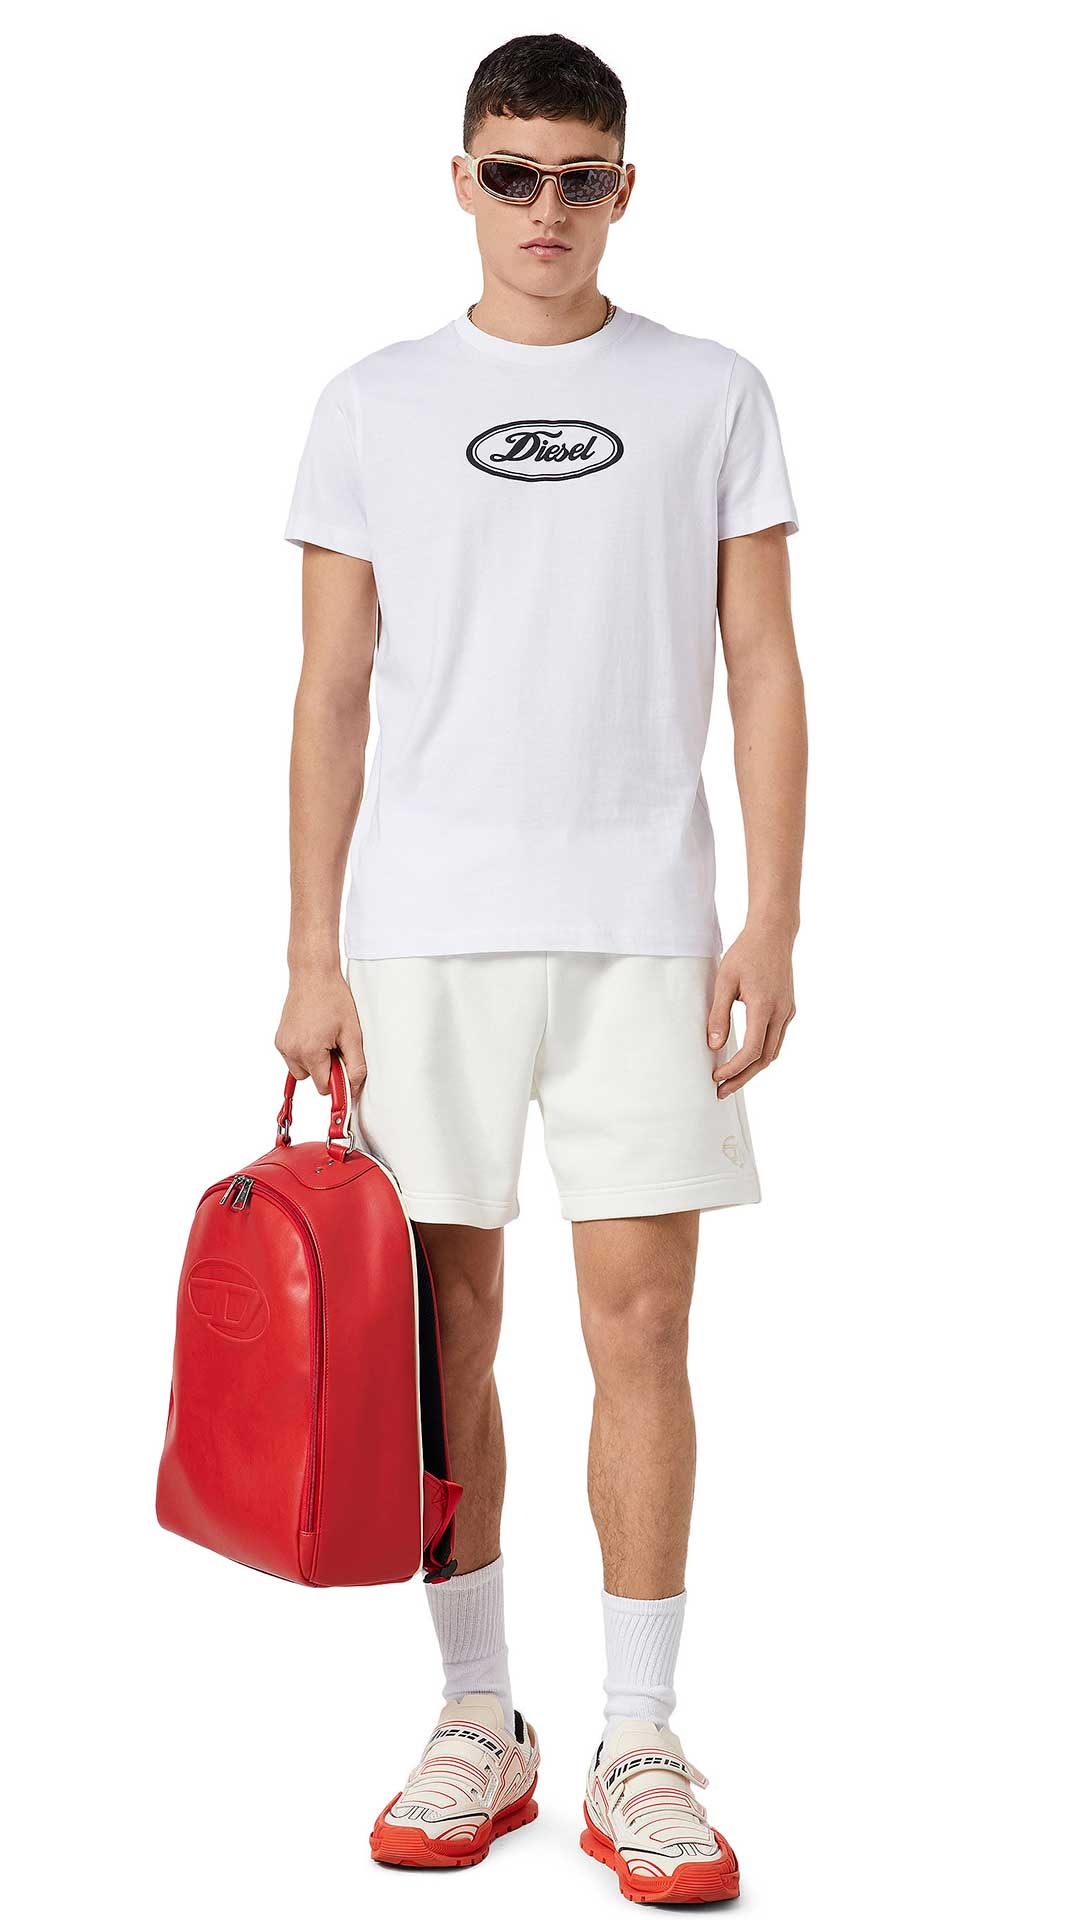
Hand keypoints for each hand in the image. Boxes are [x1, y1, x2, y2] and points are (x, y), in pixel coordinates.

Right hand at [275, 965, 366, 1103]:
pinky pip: (293, 1058)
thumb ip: (355, 1065)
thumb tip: (355, 1089)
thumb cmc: (333, 998)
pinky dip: (304, 1052)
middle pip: (312, 1079)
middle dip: (325, 1068)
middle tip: (335, 1044)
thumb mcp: (352, 1033)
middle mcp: (292, 1050)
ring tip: (324, 1038)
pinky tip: (313, 1034)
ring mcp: (283, 1045)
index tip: (345, 1065)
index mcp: (310, 1051)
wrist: (312, 975)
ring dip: (314, 1062)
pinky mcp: (279, 1039)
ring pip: (301, 1070)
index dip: (337, 1079)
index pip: (324, 1087)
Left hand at [707, 922, 795, 1098]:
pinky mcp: (788, 1008)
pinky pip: (777, 1039)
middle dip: (743, 1078)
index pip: (752, 1050)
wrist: (773, 933)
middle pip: (765, 1059)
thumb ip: (718, 1014)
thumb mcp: (724, 981)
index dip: (734, 1069)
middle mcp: (781, 1013)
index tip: (716, 1077)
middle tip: (721, 1092)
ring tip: (732, 1080)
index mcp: (764, 1006)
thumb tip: (713, 1046)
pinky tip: (747, 1058)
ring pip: (774, 1052)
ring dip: (753, 1069)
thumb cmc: (746, 953)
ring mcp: (787, 1011)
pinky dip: (762, 1054)